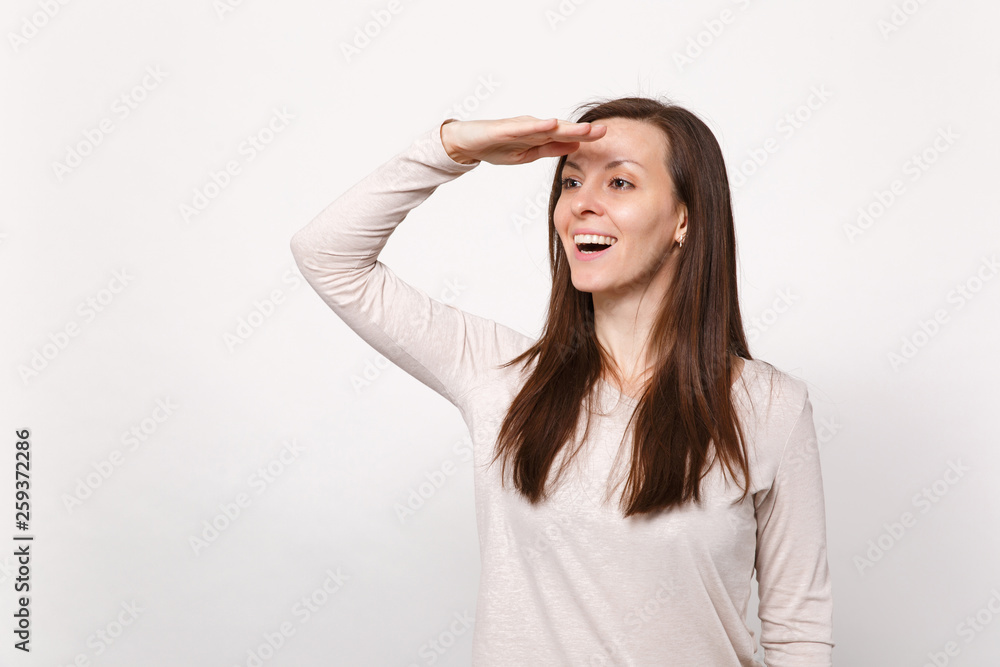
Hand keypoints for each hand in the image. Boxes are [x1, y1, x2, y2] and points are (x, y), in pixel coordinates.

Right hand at [440, 115, 606, 165]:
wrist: (465, 143)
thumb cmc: (496, 146)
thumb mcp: (529, 154)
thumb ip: (551, 148)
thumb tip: (576, 145)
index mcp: (539, 137)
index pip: (566, 137)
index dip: (586, 137)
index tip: (606, 136)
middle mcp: (532, 128)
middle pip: (561, 130)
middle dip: (582, 131)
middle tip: (603, 131)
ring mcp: (519, 127)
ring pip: (546, 127)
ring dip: (566, 127)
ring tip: (584, 129)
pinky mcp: (503, 128)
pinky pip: (523, 128)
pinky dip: (538, 126)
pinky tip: (551, 125)